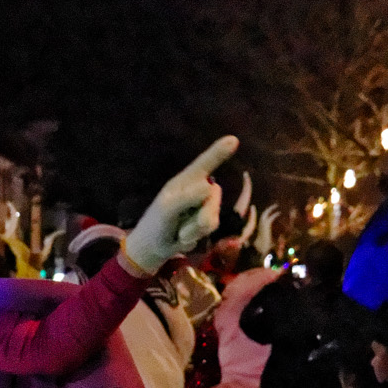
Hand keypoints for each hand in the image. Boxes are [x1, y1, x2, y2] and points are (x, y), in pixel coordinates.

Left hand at [123, 136, 240, 274]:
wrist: (154, 248)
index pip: (205, 163)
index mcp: (186, 180)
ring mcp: (206, 203)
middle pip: (213, 197)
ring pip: (213, 216)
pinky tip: (184, 237)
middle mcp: (199, 188)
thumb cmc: (156, 224)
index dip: (219, 152)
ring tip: (179, 232)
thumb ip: (185, 199)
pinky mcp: (209, 219)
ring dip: (194, 230)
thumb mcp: (166, 211)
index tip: (233, 139)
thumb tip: (208, 186)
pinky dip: (195, 236)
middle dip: (198, 216)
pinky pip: (212, 229)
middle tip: (179, 227)